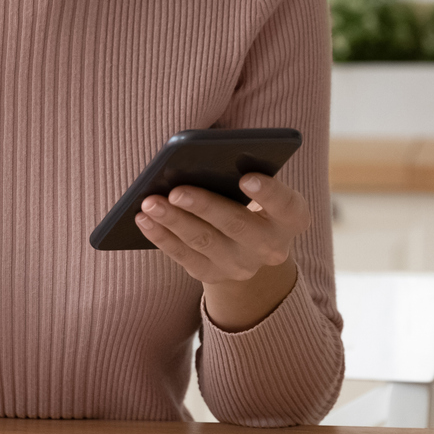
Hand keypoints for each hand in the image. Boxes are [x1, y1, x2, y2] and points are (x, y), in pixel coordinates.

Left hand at [134, 172, 306, 329]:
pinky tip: (143, 219)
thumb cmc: (251, 199)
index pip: (286, 205)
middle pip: (236, 225)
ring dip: (174, 221)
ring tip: (150, 202)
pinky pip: (183, 257)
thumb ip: (243, 170)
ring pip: (204, 242)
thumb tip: (200, 158)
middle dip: (203, 206)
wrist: (249, 246)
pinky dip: (161, 237)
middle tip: (176, 190)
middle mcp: (271, 247)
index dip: (268, 193)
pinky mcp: (213, 275)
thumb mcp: (260, 186)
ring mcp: (241, 266)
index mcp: (291, 218)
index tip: (245, 177)